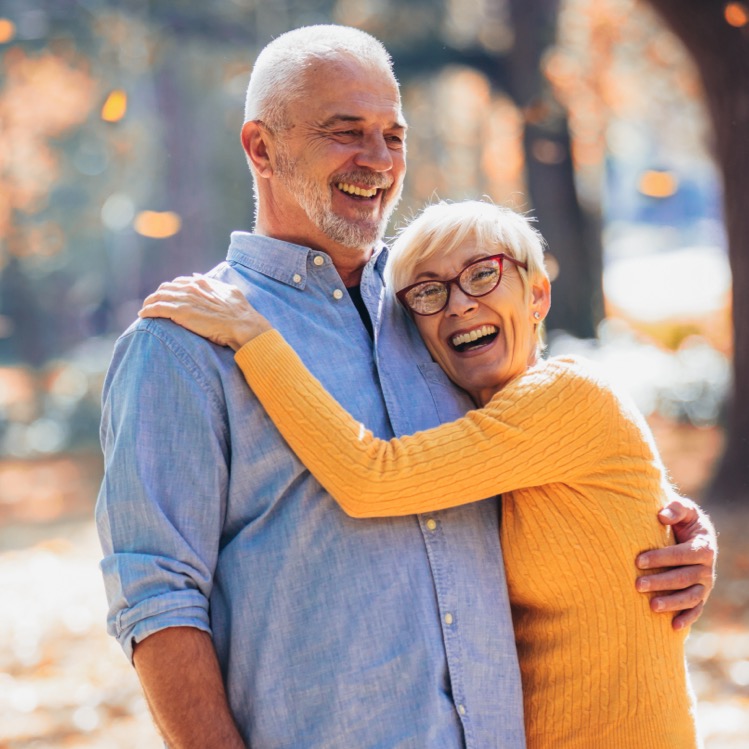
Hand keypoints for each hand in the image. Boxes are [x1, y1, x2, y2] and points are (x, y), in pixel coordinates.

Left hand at [139, 275, 270, 350]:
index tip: (168, 296)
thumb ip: (213, 284)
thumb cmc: (240, 312)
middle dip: (158, 295)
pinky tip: (142, 315)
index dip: (172, 289)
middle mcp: (191, 287)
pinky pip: (156, 308)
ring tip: (145, 309)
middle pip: (166, 287)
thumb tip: (198, 276)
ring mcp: (185, 299)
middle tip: (153, 303)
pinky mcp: (179, 312)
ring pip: (158, 296)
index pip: (180, 282)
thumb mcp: (229, 291)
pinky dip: (147, 311)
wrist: (242, 325)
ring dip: (149, 302)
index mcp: (203, 282)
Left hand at [635, 496, 716, 629]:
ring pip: (690, 596)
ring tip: (651, 606)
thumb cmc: (682, 521)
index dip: (661, 558)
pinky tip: (672, 626)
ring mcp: (704, 584)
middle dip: (660, 582)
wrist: (692, 534)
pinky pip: (696, 609)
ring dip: (672, 603)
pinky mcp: (700, 595)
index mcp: (703, 547)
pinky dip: (687, 618)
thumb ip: (675, 509)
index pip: (682, 555)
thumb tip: (661, 515)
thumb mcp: (683, 510)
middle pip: (684, 578)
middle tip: (637, 584)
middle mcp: (706, 568)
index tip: (638, 560)